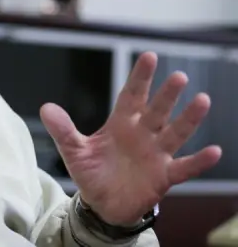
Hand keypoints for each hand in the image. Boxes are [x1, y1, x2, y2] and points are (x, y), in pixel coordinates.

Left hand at [40, 52, 221, 225]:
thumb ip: (63, 130)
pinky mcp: (164, 176)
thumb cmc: (92, 172)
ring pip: (175, 132)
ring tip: (203, 100)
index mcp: (120, 123)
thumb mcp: (73, 150)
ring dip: (189, 119)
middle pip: (156, 110)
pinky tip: (214, 151)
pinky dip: (199, 161)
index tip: (149, 56)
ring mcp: (156, 154)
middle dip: (166, 95)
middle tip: (178, 76)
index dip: (140, 77)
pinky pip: (185, 167)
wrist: (103, 204)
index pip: (131, 95)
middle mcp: (142, 134)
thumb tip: (46, 108)